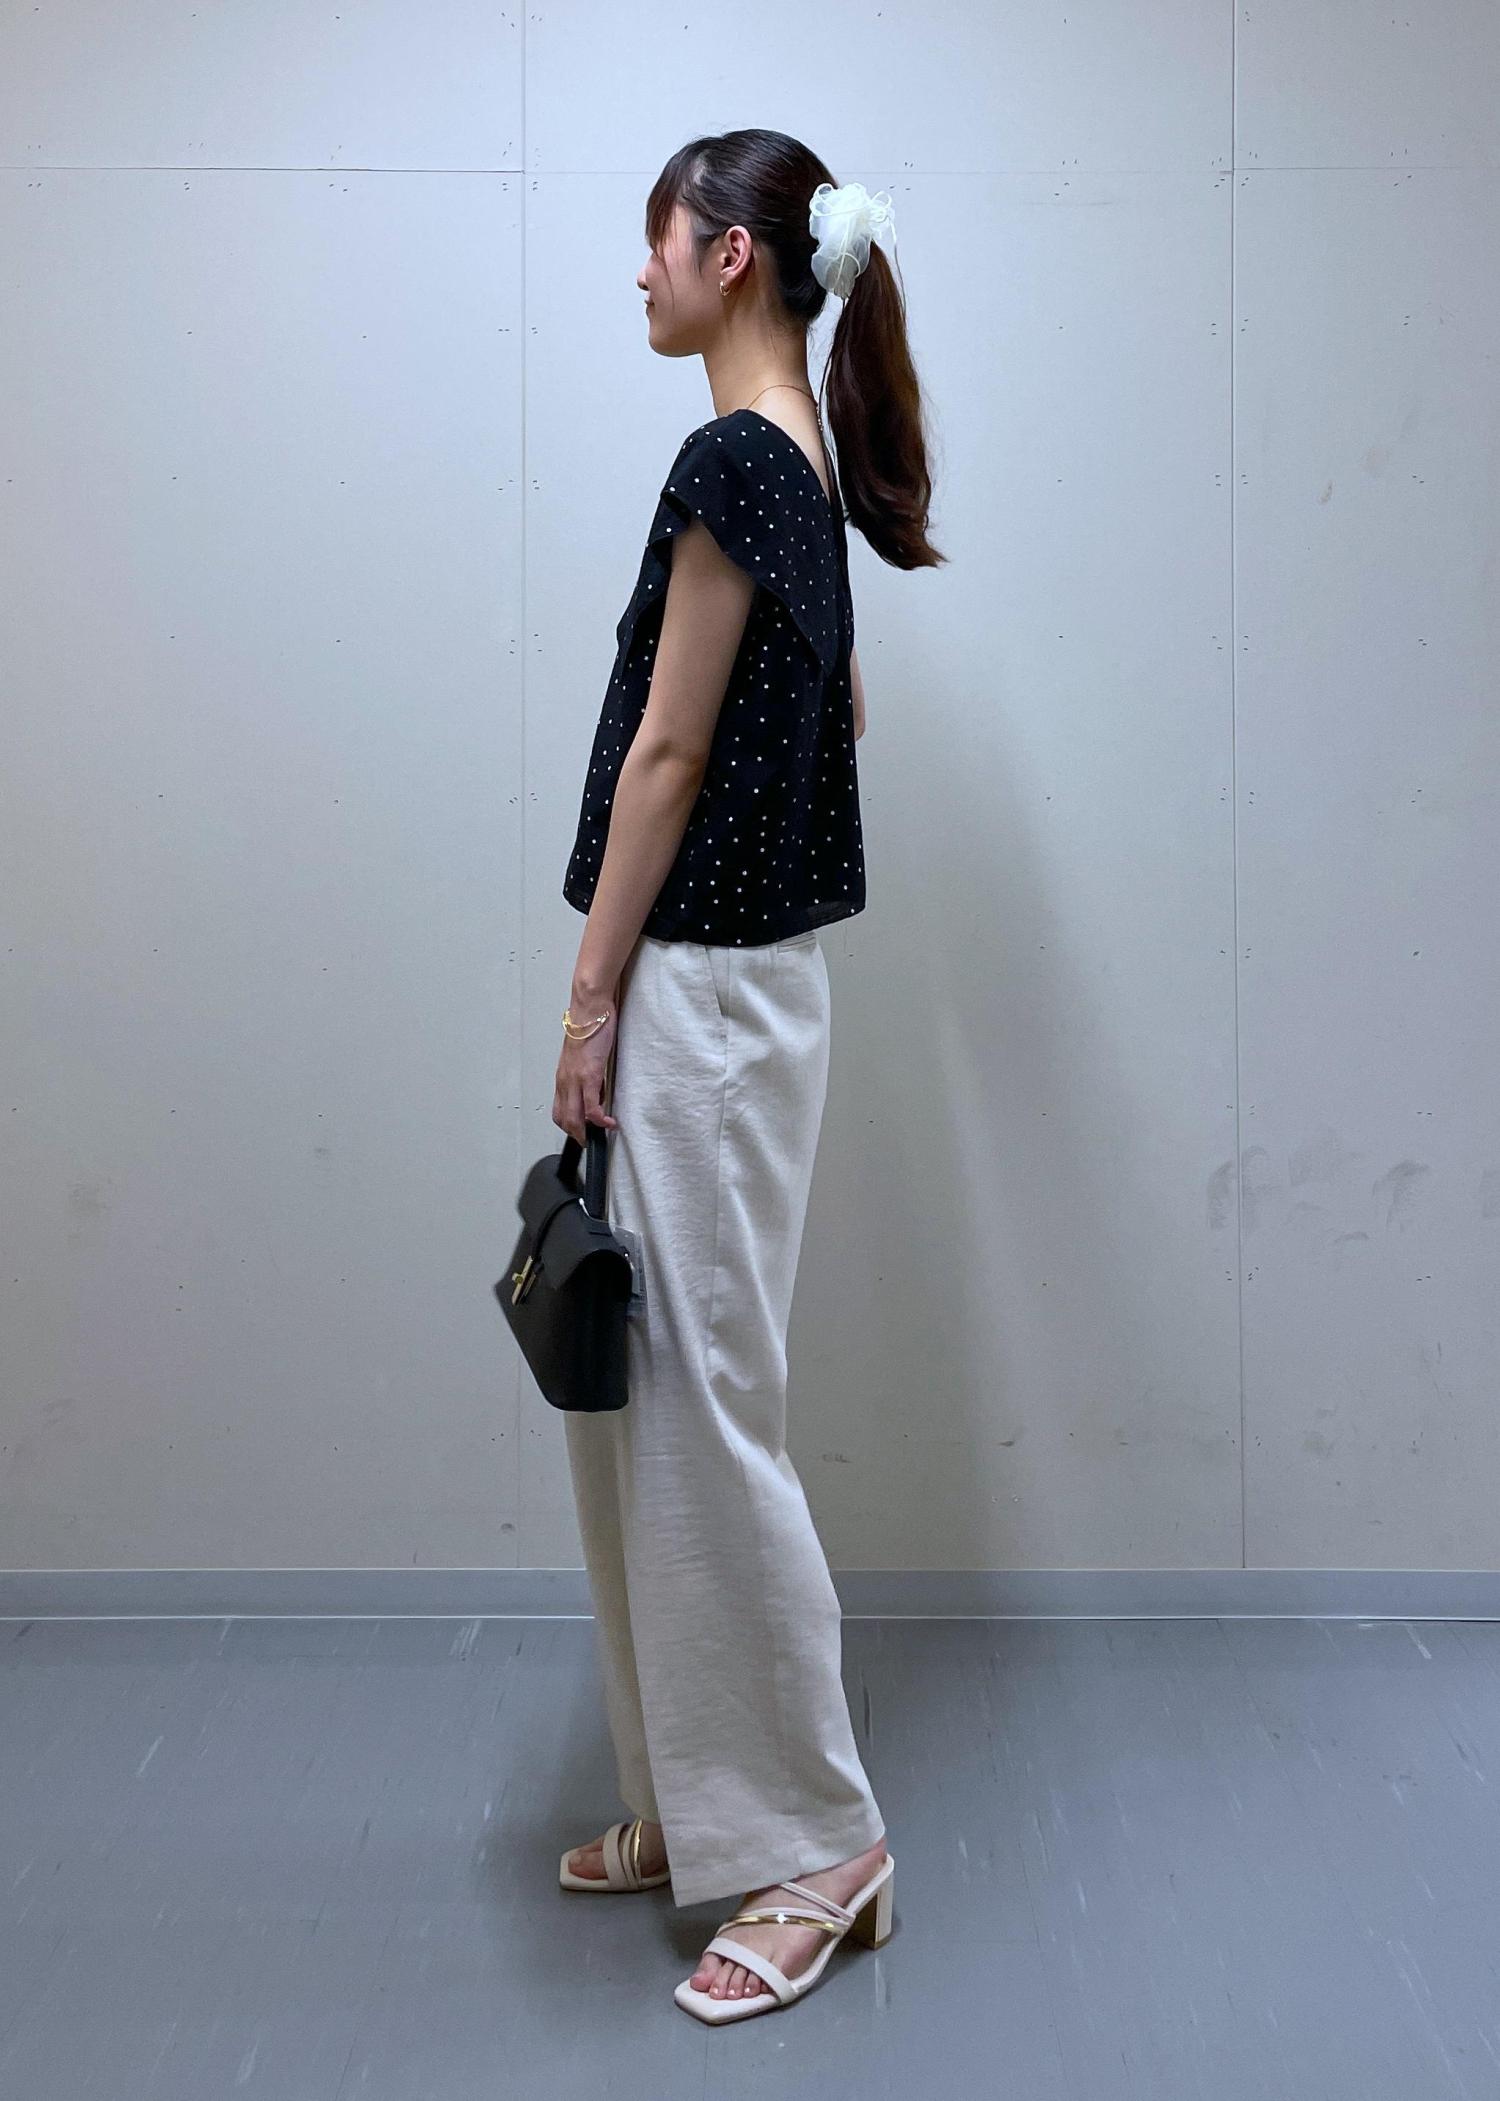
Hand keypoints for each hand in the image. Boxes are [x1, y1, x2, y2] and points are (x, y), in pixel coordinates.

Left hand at [553, 1004, 619, 1146]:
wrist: (590, 1009)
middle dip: (577, 1136)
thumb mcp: (585, 1055)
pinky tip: (608, 1123)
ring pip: (574, 1117)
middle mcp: (565, 1080)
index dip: (569, 1126)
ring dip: (586, 1132)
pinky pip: (592, 1107)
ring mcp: (575, 1080)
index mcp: (563, 1076)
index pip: (559, 1110)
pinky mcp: (589, 1075)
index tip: (581, 1133)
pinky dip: (600, 1120)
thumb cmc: (589, 1026)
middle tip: (591, 1141)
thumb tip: (597, 1088)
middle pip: (563, 1118)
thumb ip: (587, 1073)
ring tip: (600, 1135)